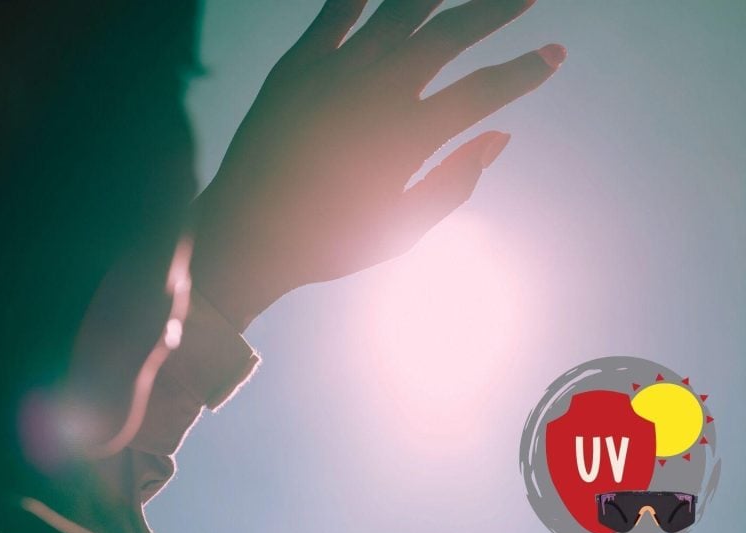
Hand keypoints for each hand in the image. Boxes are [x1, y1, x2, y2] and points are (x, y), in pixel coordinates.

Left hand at [192, 0, 564, 329]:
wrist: (243, 234)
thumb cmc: (327, 242)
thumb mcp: (400, 230)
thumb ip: (455, 184)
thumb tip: (501, 137)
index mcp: (408, 139)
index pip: (485, 91)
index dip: (527, 71)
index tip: (556, 55)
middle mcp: (376, 93)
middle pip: (451, 34)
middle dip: (497, 9)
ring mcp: (334, 73)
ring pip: (400, 11)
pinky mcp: (297, 66)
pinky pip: (335, 13)